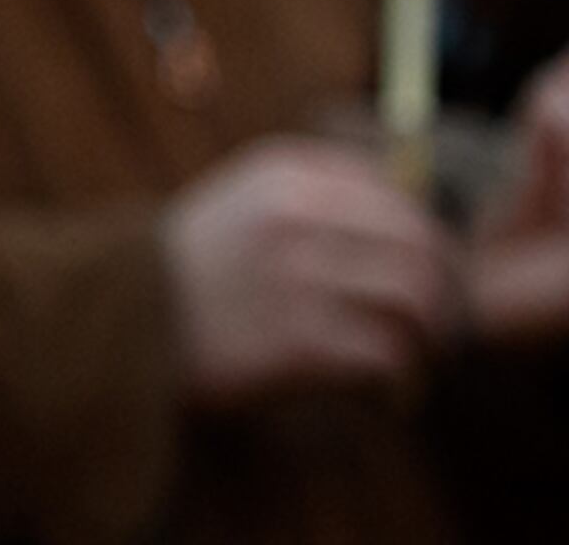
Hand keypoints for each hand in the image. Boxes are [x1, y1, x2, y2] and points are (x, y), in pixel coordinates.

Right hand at [161, 136, 453, 406]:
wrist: (121, 321)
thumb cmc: (194, 265)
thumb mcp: (246, 195)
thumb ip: (320, 190)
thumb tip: (410, 215)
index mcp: (291, 174)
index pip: (401, 199)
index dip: (431, 244)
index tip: (436, 279)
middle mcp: (301, 218)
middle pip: (421, 247)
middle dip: (446, 294)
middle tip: (445, 328)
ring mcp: (300, 280)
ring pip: (414, 301)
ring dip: (432, 339)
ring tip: (421, 363)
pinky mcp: (297, 344)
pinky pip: (385, 356)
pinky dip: (400, 380)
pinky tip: (387, 395)